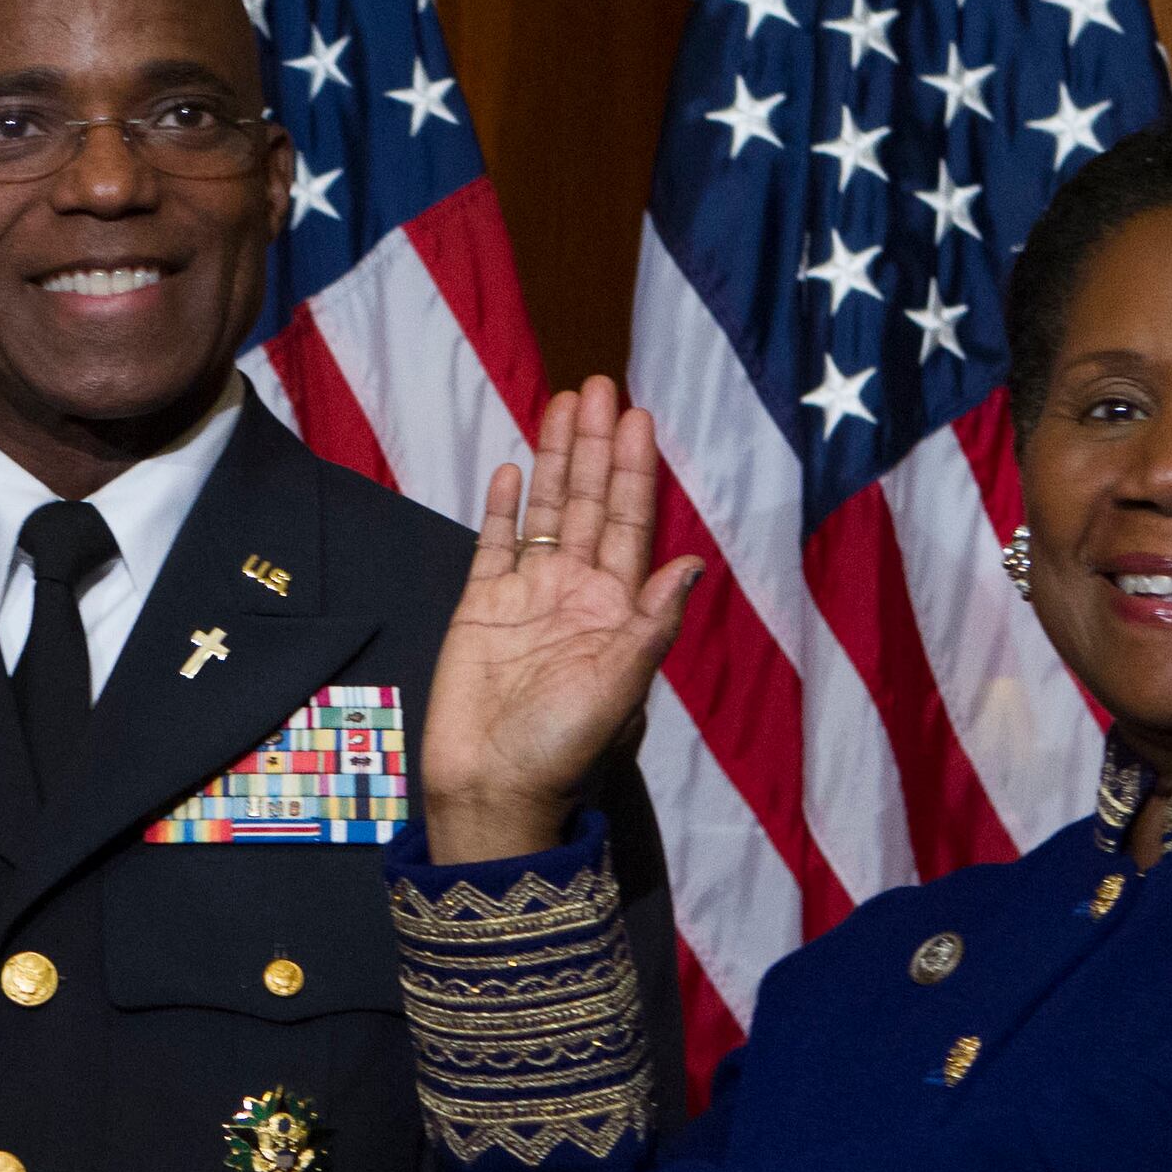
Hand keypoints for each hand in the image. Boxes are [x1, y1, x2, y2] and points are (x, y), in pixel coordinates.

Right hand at [421, 376, 699, 862]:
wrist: (492, 787)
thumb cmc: (564, 748)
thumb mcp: (621, 687)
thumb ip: (651, 623)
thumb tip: (692, 563)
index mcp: (615, 609)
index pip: (630, 523)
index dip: (635, 470)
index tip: (638, 417)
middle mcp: (575, 592)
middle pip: (590, 502)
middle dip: (594, 445)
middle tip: (599, 384)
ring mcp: (526, 595)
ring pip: (546, 511)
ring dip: (555, 458)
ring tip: (561, 403)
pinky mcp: (479, 606)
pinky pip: (494, 545)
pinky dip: (503, 507)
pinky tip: (512, 469)